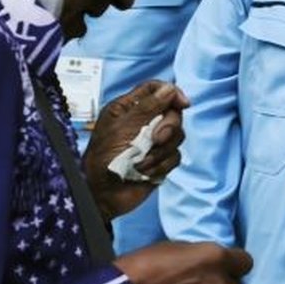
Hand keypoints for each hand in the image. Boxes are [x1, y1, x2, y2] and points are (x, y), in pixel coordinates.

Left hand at [84, 81, 189, 218]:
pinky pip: (175, 157)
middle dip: (168, 126)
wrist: (101, 194)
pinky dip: (161, 165)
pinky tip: (145, 171)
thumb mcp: (123, 127)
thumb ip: (148, 107)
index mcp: (128, 108)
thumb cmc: (102, 159)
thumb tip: (170, 89)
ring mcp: (152, 143)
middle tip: (155, 139)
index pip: (155, 90)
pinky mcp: (159, 161)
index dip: (172, 93)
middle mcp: (143, 122)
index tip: (183, 103)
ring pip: (177, 136)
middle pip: (172, 113)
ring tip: (142, 162)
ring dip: (161, 151)